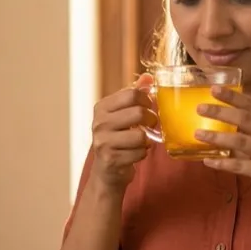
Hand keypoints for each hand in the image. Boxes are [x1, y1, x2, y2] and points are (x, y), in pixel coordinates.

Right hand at [89, 73, 155, 190]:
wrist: (107, 172)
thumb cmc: (117, 139)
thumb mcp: (122, 114)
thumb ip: (134, 95)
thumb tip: (148, 77)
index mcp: (102, 107)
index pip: (131, 94)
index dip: (147, 100)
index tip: (148, 107)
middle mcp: (99, 123)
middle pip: (138, 113)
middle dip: (151, 120)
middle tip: (150, 125)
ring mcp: (103, 142)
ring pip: (140, 136)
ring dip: (147, 140)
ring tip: (141, 141)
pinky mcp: (111, 159)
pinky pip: (140, 153)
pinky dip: (143, 154)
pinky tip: (135, 154)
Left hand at [194, 86, 250, 213]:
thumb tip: (229, 118)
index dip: (233, 96)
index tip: (214, 89)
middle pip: (245, 118)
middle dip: (220, 111)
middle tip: (200, 108)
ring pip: (240, 141)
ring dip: (216, 136)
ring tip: (198, 133)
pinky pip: (239, 165)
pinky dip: (222, 163)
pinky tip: (208, 161)